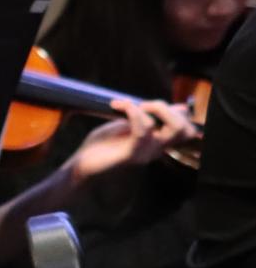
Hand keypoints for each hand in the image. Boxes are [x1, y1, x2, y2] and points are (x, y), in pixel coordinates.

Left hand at [68, 99, 197, 184]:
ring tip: (125, 105)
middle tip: (142, 105)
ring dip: (151, 108)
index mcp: (158, 142)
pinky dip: (134, 113)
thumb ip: (148, 117)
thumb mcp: (127, 125)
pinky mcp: (131, 155)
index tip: (145, 104)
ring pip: (172, 128)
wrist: (81, 164)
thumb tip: (179, 107)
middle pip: (186, 129)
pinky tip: (119, 107)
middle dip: (167, 109)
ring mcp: (146, 153)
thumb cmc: (102, 145)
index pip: (186, 127)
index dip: (173, 110)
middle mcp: (157, 149)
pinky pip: (143, 132)